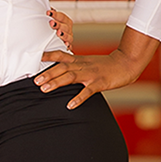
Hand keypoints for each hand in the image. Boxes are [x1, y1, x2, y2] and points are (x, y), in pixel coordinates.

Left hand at [37, 26, 159, 109]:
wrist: (125, 63)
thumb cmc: (104, 64)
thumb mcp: (87, 61)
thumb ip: (73, 64)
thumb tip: (59, 68)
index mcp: (78, 60)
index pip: (60, 56)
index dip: (48, 56)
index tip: (35, 58)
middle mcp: (82, 65)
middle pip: (62, 67)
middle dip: (48, 73)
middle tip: (35, 80)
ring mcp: (91, 74)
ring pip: (71, 77)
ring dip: (57, 82)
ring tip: (44, 89)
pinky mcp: (100, 83)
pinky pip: (87, 91)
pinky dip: (78, 98)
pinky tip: (70, 105)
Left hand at [47, 8, 73, 49]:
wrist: (51, 38)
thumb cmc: (49, 26)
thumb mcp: (49, 19)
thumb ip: (48, 14)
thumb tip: (43, 7)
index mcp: (65, 21)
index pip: (62, 16)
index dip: (55, 14)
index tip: (48, 12)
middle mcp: (68, 29)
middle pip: (65, 26)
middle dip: (58, 24)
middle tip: (51, 23)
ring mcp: (68, 37)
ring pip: (69, 36)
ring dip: (64, 34)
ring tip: (58, 33)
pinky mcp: (67, 46)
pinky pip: (69, 46)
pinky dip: (68, 45)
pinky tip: (65, 44)